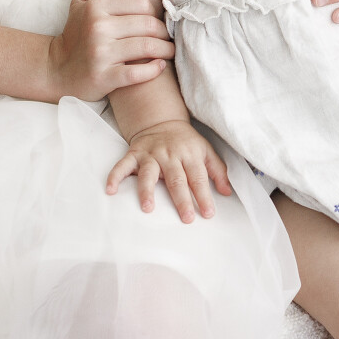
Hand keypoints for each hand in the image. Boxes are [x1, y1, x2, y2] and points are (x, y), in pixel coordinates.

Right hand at [49, 0, 172, 100]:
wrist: (56, 69)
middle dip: (164, 33)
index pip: (141, 4)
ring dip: (166, 50)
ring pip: (147, 47)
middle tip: (168, 38)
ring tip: (169, 51)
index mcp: (96, 7)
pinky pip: (138, 73)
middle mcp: (98, 28)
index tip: (157, 22)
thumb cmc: (75, 34)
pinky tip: (159, 66)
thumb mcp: (80, 3)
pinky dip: (154, 69)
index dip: (154, 13)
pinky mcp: (105, 78)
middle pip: (148, 25)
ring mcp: (101, 54)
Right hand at [105, 120, 233, 221]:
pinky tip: (111, 190)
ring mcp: (150, 154)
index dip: (204, 196)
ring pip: (149, 173)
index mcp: (189, 154)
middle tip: (186, 218)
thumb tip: (227, 192)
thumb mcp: (206, 151)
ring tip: (148, 208)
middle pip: (176, 179)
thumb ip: (218, 171)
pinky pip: (122, 166)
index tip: (208, 213)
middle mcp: (170, 155)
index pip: (198, 177)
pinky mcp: (134, 154)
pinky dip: (115, 176)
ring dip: (147, 191)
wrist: (161, 121)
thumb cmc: (186, 142)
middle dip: (181, 199)